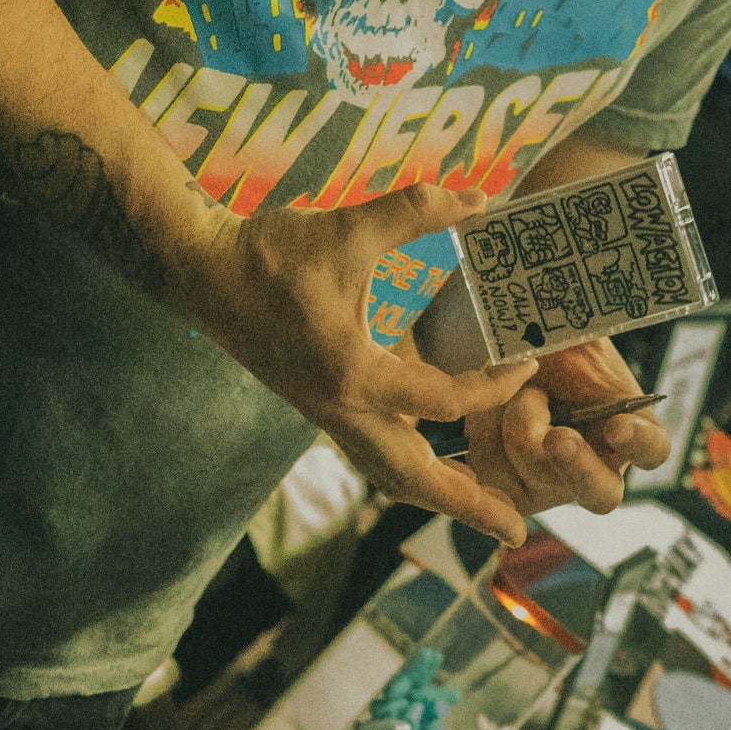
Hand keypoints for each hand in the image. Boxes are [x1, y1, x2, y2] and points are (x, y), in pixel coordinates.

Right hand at [185, 184, 539, 544]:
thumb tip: (479, 198)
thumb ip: (415, 211)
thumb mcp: (348, 226)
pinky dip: (408, 469)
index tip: (527, 365)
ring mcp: (324, 414)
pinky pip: (370, 454)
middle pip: (411, 477)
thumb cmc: (271, 253)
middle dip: (465, 506)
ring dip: (436, 496)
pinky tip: (432, 461)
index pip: (440, 401)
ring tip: (483, 512)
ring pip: (387, 475)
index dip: (491, 388)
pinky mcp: (318, 407)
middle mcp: (338, 408)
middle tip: (517, 531)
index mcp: (350, 373)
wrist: (203, 273)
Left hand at [464, 336, 671, 517]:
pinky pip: (497, 479)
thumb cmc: (552, 350)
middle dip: (578, 466)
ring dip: (518, 426)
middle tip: (557, 438)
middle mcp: (596, 465)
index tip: (617, 426)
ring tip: (508, 389)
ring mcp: (555, 484)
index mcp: (626, 428)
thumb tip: (591, 306)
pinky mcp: (512, 490)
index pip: (652, 448)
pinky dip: (486, 438)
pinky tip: (483, 410)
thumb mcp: (576, 333)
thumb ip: (588, 328)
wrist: (504, 365)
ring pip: (540, 475)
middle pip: (602, 493)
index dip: (638, 442)